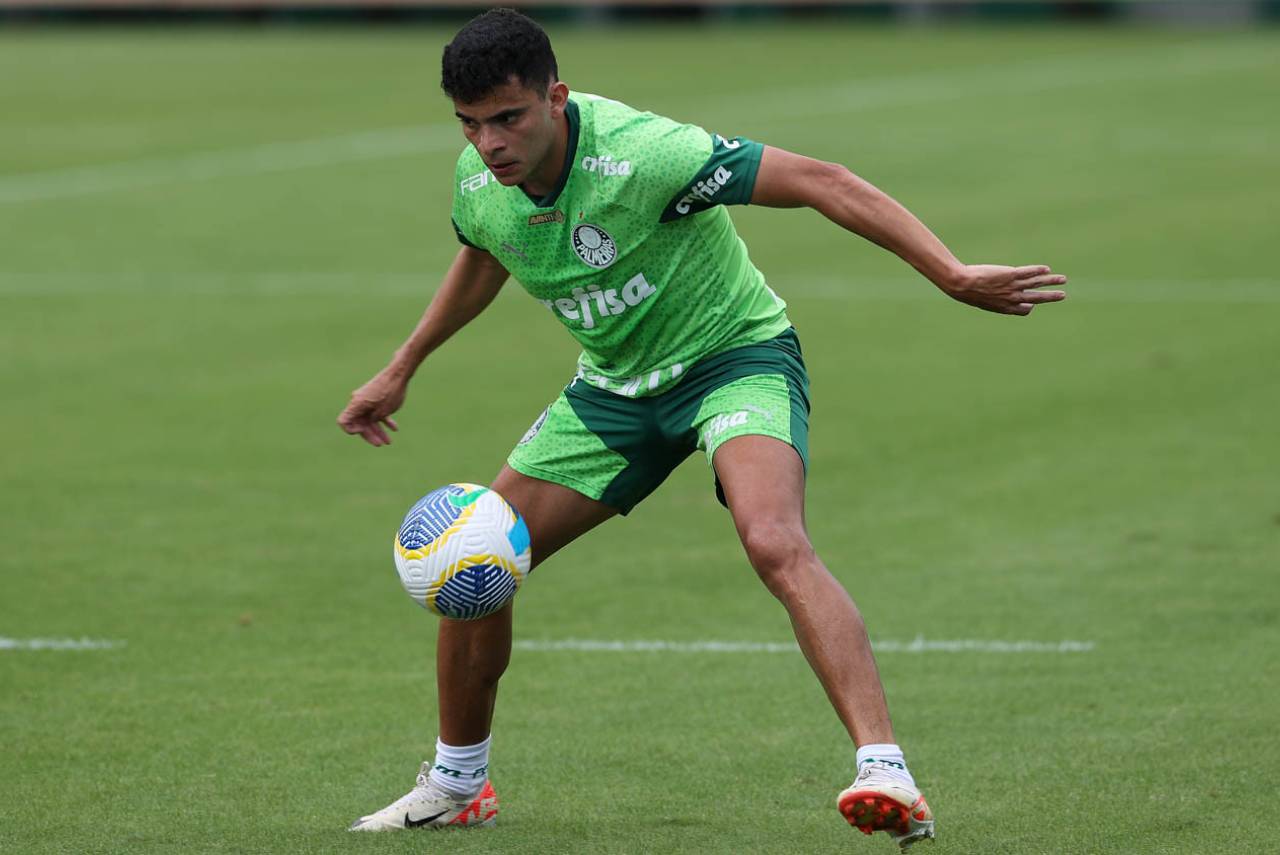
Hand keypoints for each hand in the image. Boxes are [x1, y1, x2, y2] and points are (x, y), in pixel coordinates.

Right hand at [337, 368, 405, 446]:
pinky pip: (378, 412)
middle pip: (359, 423)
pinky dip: (385, 420)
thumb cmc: (390, 392)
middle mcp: (358, 402)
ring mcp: (367, 400)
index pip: (343, 421)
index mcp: (356, 405)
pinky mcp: (376, 398)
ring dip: (379, 430)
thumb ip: (373, 420)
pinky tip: (394, 429)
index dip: (350, 430)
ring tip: (389, 442)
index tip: (362, 431)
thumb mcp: (382, 412)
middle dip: (370, 435)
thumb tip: (369, 423)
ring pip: (370, 419)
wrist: (398, 374)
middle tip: (381, 444)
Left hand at [942, 264, 1066, 315]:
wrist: (962, 284)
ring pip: (1037, 284)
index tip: (1031, 304)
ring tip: (1063, 280)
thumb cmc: (968, 293)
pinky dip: (1039, 270)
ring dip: (1052, 281)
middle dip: (1051, 297)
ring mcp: (1013, 286)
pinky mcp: (1011, 274)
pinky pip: (1029, 273)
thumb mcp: (982, 301)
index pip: (1025, 310)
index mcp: (1005, 307)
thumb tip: (995, 298)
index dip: (1029, 306)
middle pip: (1037, 298)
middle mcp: (1012, 298)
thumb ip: (993, 300)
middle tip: (1062, 295)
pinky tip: (1046, 269)